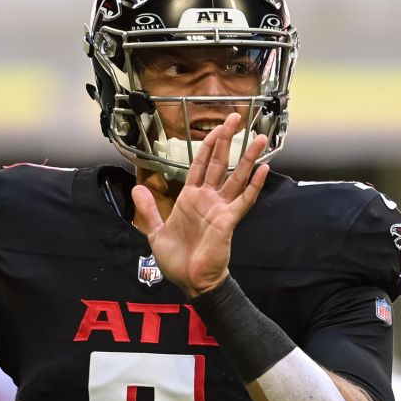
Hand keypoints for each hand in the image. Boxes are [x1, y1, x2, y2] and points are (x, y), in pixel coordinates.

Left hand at [131, 113, 269, 297]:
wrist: (190, 282)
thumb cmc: (176, 260)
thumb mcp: (155, 232)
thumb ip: (148, 209)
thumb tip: (137, 187)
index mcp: (190, 198)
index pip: (200, 164)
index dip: (207, 145)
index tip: (217, 127)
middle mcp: (207, 199)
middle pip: (219, 163)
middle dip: (227, 139)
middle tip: (238, 118)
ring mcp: (220, 208)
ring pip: (236, 177)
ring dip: (248, 157)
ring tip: (259, 138)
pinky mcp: (228, 221)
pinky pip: (244, 200)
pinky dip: (254, 186)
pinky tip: (263, 170)